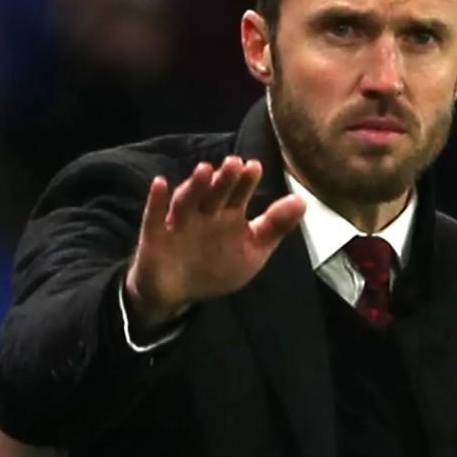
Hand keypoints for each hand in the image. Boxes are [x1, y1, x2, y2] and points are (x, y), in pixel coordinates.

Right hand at [124, 156, 305, 326]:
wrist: (176, 293)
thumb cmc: (216, 266)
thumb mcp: (252, 251)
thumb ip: (275, 227)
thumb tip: (302, 201)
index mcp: (228, 215)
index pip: (239, 194)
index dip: (246, 181)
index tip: (254, 166)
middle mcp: (204, 214)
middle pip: (215, 194)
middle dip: (224, 180)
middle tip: (234, 163)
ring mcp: (179, 223)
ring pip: (187, 201)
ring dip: (194, 186)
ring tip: (204, 170)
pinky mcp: (155, 235)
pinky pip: (154, 216)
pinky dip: (156, 201)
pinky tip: (159, 184)